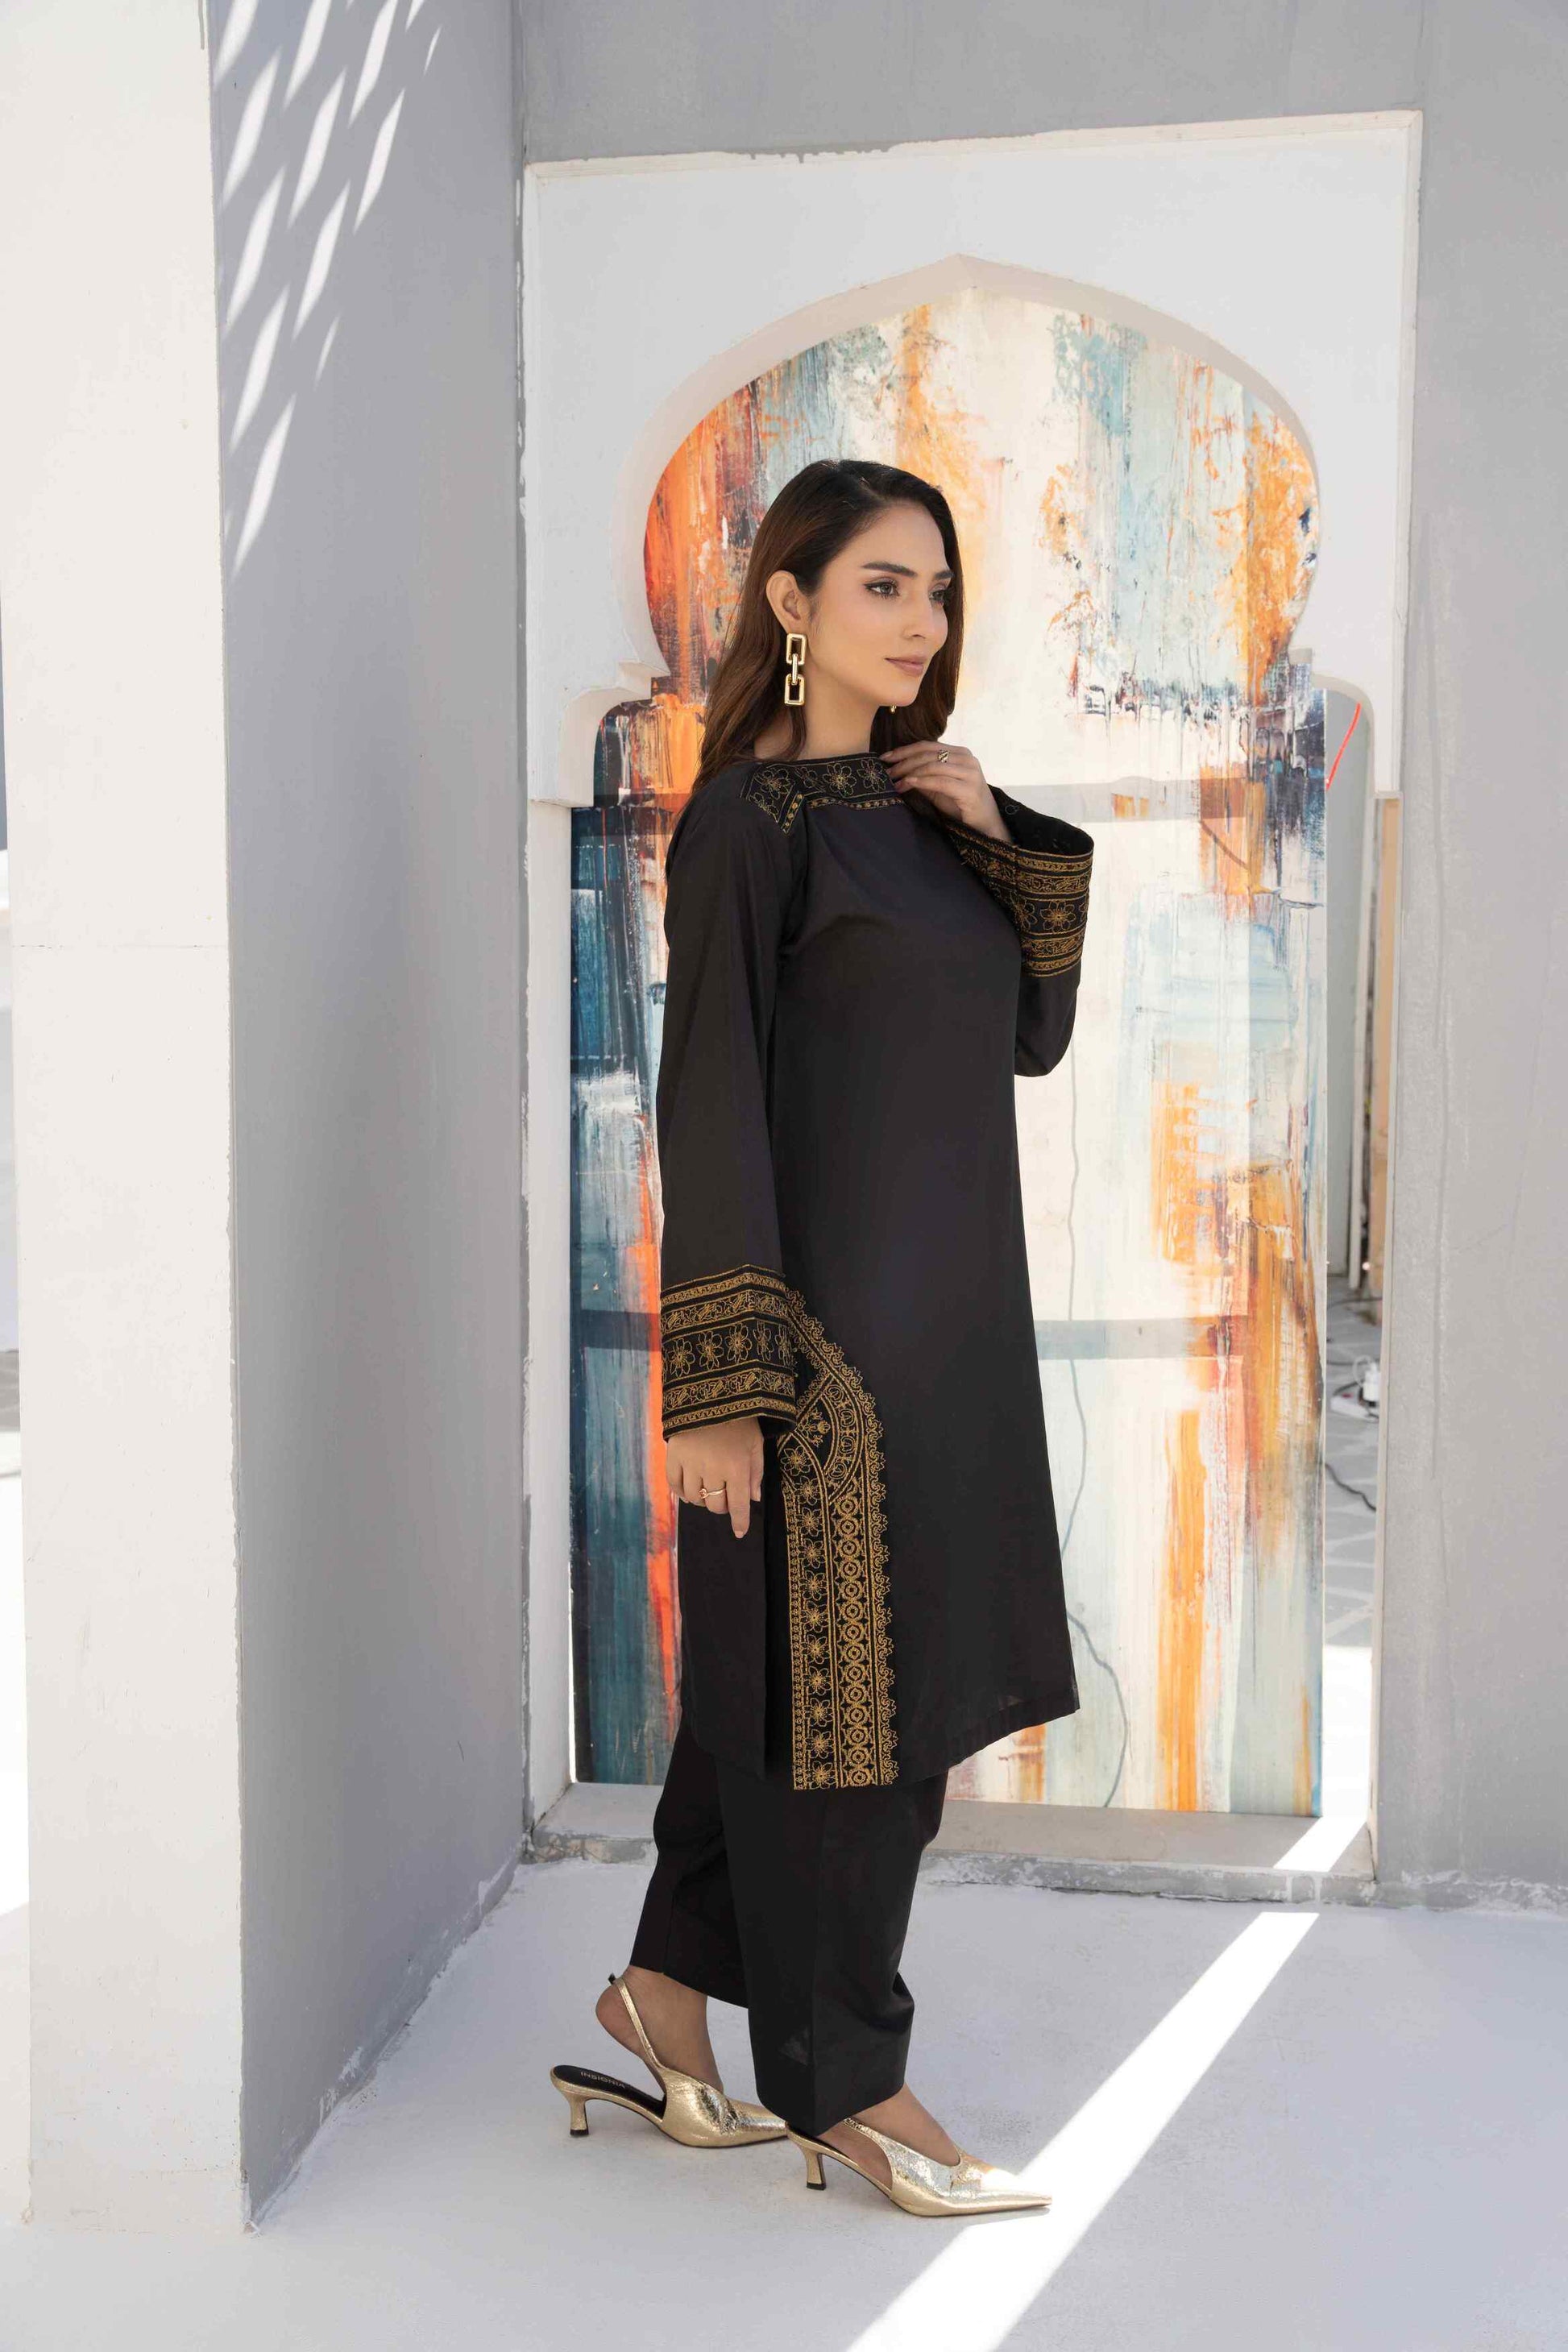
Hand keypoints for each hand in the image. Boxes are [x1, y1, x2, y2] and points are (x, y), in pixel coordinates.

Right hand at [665, 1416, 763, 1539]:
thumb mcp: (756, 1443)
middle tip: (724, 1495)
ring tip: (706, 1488)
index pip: (737, 1505)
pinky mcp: (674, 1456)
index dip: (739, 1522)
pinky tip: (688, 1489)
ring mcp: (691, 1463)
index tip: (739, 1532)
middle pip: (714, 1505)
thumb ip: (756, 1472)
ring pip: (694, 1498)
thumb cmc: (740, 1419)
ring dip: (702, 1499)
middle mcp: (713, 1470)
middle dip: (721, 1505)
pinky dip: (681, 1492)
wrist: (711, 1392)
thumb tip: (753, 1499)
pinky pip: (674, 1485)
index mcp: (737, 1467)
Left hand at [880, 739, 1010, 842]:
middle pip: (928, 754)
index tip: (885, 758)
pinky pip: (941, 782)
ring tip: (895, 782)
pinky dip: (922, 782)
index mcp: (960, 753)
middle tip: (887, 773)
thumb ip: (922, 776)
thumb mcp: (937, 788)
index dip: (904, 750)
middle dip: (904, 762)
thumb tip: (897, 770)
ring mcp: (970, 772)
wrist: (986, 825)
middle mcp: (967, 758)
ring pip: (933, 765)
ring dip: (910, 773)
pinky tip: (909, 784)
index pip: (928, 745)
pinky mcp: (970, 789)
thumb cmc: (961, 805)